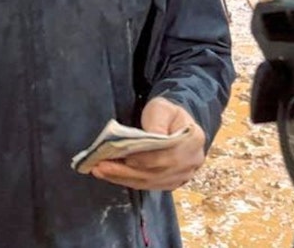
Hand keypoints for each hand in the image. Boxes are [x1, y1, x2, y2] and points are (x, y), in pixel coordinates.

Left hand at [91, 97, 205, 190]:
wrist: (175, 123)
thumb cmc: (167, 113)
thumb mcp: (163, 108)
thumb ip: (157, 122)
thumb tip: (150, 138)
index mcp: (194, 140)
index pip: (167, 154)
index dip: (145, 158)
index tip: (124, 157)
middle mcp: (192, 162)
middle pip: (156, 171)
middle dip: (126, 171)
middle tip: (101, 166)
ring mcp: (183, 175)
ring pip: (149, 181)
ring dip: (122, 178)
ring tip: (100, 170)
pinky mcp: (170, 183)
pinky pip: (147, 186)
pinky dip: (127, 181)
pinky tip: (111, 175)